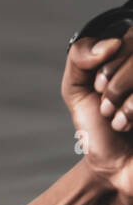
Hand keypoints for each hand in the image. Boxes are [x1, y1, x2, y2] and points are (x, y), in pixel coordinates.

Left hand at [65, 30, 132, 196]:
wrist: (114, 167)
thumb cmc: (98, 128)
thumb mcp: (77, 89)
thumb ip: (80, 57)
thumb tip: (111, 42)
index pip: (129, 36)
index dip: (108, 65)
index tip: (99, 89)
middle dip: (113, 85)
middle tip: (108, 107)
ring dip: (121, 101)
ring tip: (119, 119)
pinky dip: (131, 112)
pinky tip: (128, 125)